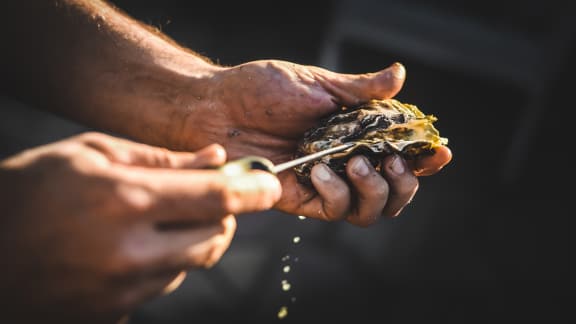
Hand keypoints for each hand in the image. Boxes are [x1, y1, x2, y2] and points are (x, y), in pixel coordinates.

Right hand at [0, 132, 280, 321]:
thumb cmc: (28, 191)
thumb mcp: (90, 154)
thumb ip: (160, 158)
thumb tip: (215, 158)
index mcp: (127, 202)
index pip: (217, 197)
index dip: (254, 190)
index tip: (271, 185)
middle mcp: (131, 253)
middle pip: (215, 238)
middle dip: (222, 216)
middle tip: (207, 198)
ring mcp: (123, 292)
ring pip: (190, 265)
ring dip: (190, 240)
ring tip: (154, 220)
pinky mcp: (113, 314)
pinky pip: (161, 287)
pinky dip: (161, 265)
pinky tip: (130, 248)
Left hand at [178, 60, 451, 224]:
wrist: (217, 106)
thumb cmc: (263, 89)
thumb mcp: (317, 82)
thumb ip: (360, 89)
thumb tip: (400, 74)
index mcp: (355, 133)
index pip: (400, 152)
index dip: (425, 158)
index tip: (440, 152)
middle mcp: (345, 161)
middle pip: (393, 192)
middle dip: (404, 183)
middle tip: (392, 163)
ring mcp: (325, 182)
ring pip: (369, 210)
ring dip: (374, 192)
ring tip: (356, 165)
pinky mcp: (301, 198)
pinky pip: (333, 211)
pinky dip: (337, 194)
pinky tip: (322, 171)